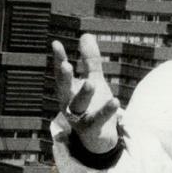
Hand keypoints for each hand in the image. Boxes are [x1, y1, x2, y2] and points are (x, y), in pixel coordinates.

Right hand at [50, 34, 120, 153]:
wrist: (99, 137)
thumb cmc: (93, 105)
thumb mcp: (93, 79)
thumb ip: (90, 60)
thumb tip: (86, 35)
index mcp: (68, 90)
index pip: (61, 73)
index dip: (58, 58)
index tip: (56, 43)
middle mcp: (69, 104)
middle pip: (64, 89)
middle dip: (64, 78)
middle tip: (66, 65)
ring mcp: (79, 118)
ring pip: (78, 106)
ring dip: (83, 94)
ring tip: (92, 83)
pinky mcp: (92, 129)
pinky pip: (98, 119)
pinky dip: (106, 111)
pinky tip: (115, 101)